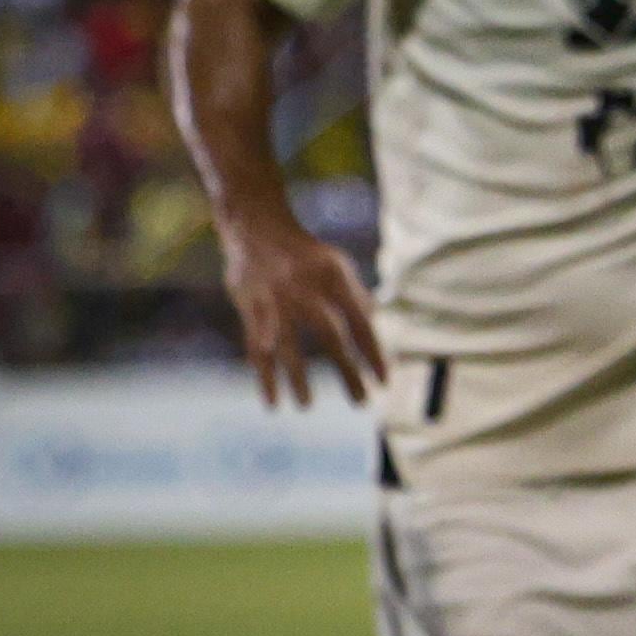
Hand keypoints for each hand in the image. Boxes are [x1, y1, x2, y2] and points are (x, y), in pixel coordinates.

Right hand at [220, 211, 386, 406]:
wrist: (257, 228)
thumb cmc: (305, 254)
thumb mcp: (338, 266)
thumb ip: (356, 297)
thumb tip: (374, 325)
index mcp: (335, 279)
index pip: (362, 322)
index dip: (374, 353)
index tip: (385, 382)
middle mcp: (307, 289)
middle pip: (331, 336)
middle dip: (347, 371)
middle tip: (362, 402)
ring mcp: (276, 299)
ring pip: (289, 346)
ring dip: (298, 379)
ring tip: (307, 406)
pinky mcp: (250, 307)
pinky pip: (258, 348)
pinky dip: (264, 376)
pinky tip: (272, 400)